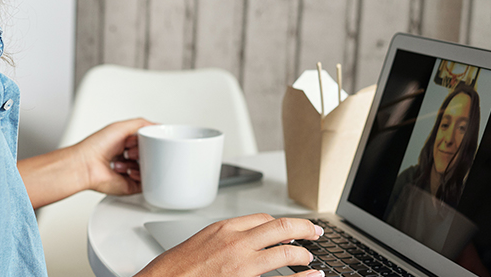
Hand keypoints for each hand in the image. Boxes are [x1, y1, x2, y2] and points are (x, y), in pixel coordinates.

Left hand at [72, 118, 154, 195]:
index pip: (147, 142)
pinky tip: (129, 171)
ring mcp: (130, 172)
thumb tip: (158, 126)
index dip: (147, 140)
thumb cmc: (96, 146)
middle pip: (149, 155)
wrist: (86, 165)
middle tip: (132, 149)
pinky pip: (146, 183)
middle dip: (144, 151)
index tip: (143, 138)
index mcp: (125, 144)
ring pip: (149, 169)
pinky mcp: (131, 185)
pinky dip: (141, 176)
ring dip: (140, 162)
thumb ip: (142, 124)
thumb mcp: (121, 126)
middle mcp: (128, 158)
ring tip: (127, 159)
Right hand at [137, 214, 323, 276]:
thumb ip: (223, 239)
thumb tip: (242, 241)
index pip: (262, 219)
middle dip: (303, 228)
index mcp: (223, 228)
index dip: (280, 224)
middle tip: (315, 232)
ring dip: (303, 254)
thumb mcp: (200, 243)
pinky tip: (313, 276)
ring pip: (285, 250)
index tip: (289, 228)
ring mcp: (243, 263)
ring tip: (309, 258)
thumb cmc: (175, 268)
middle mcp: (236, 242)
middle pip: (280, 226)